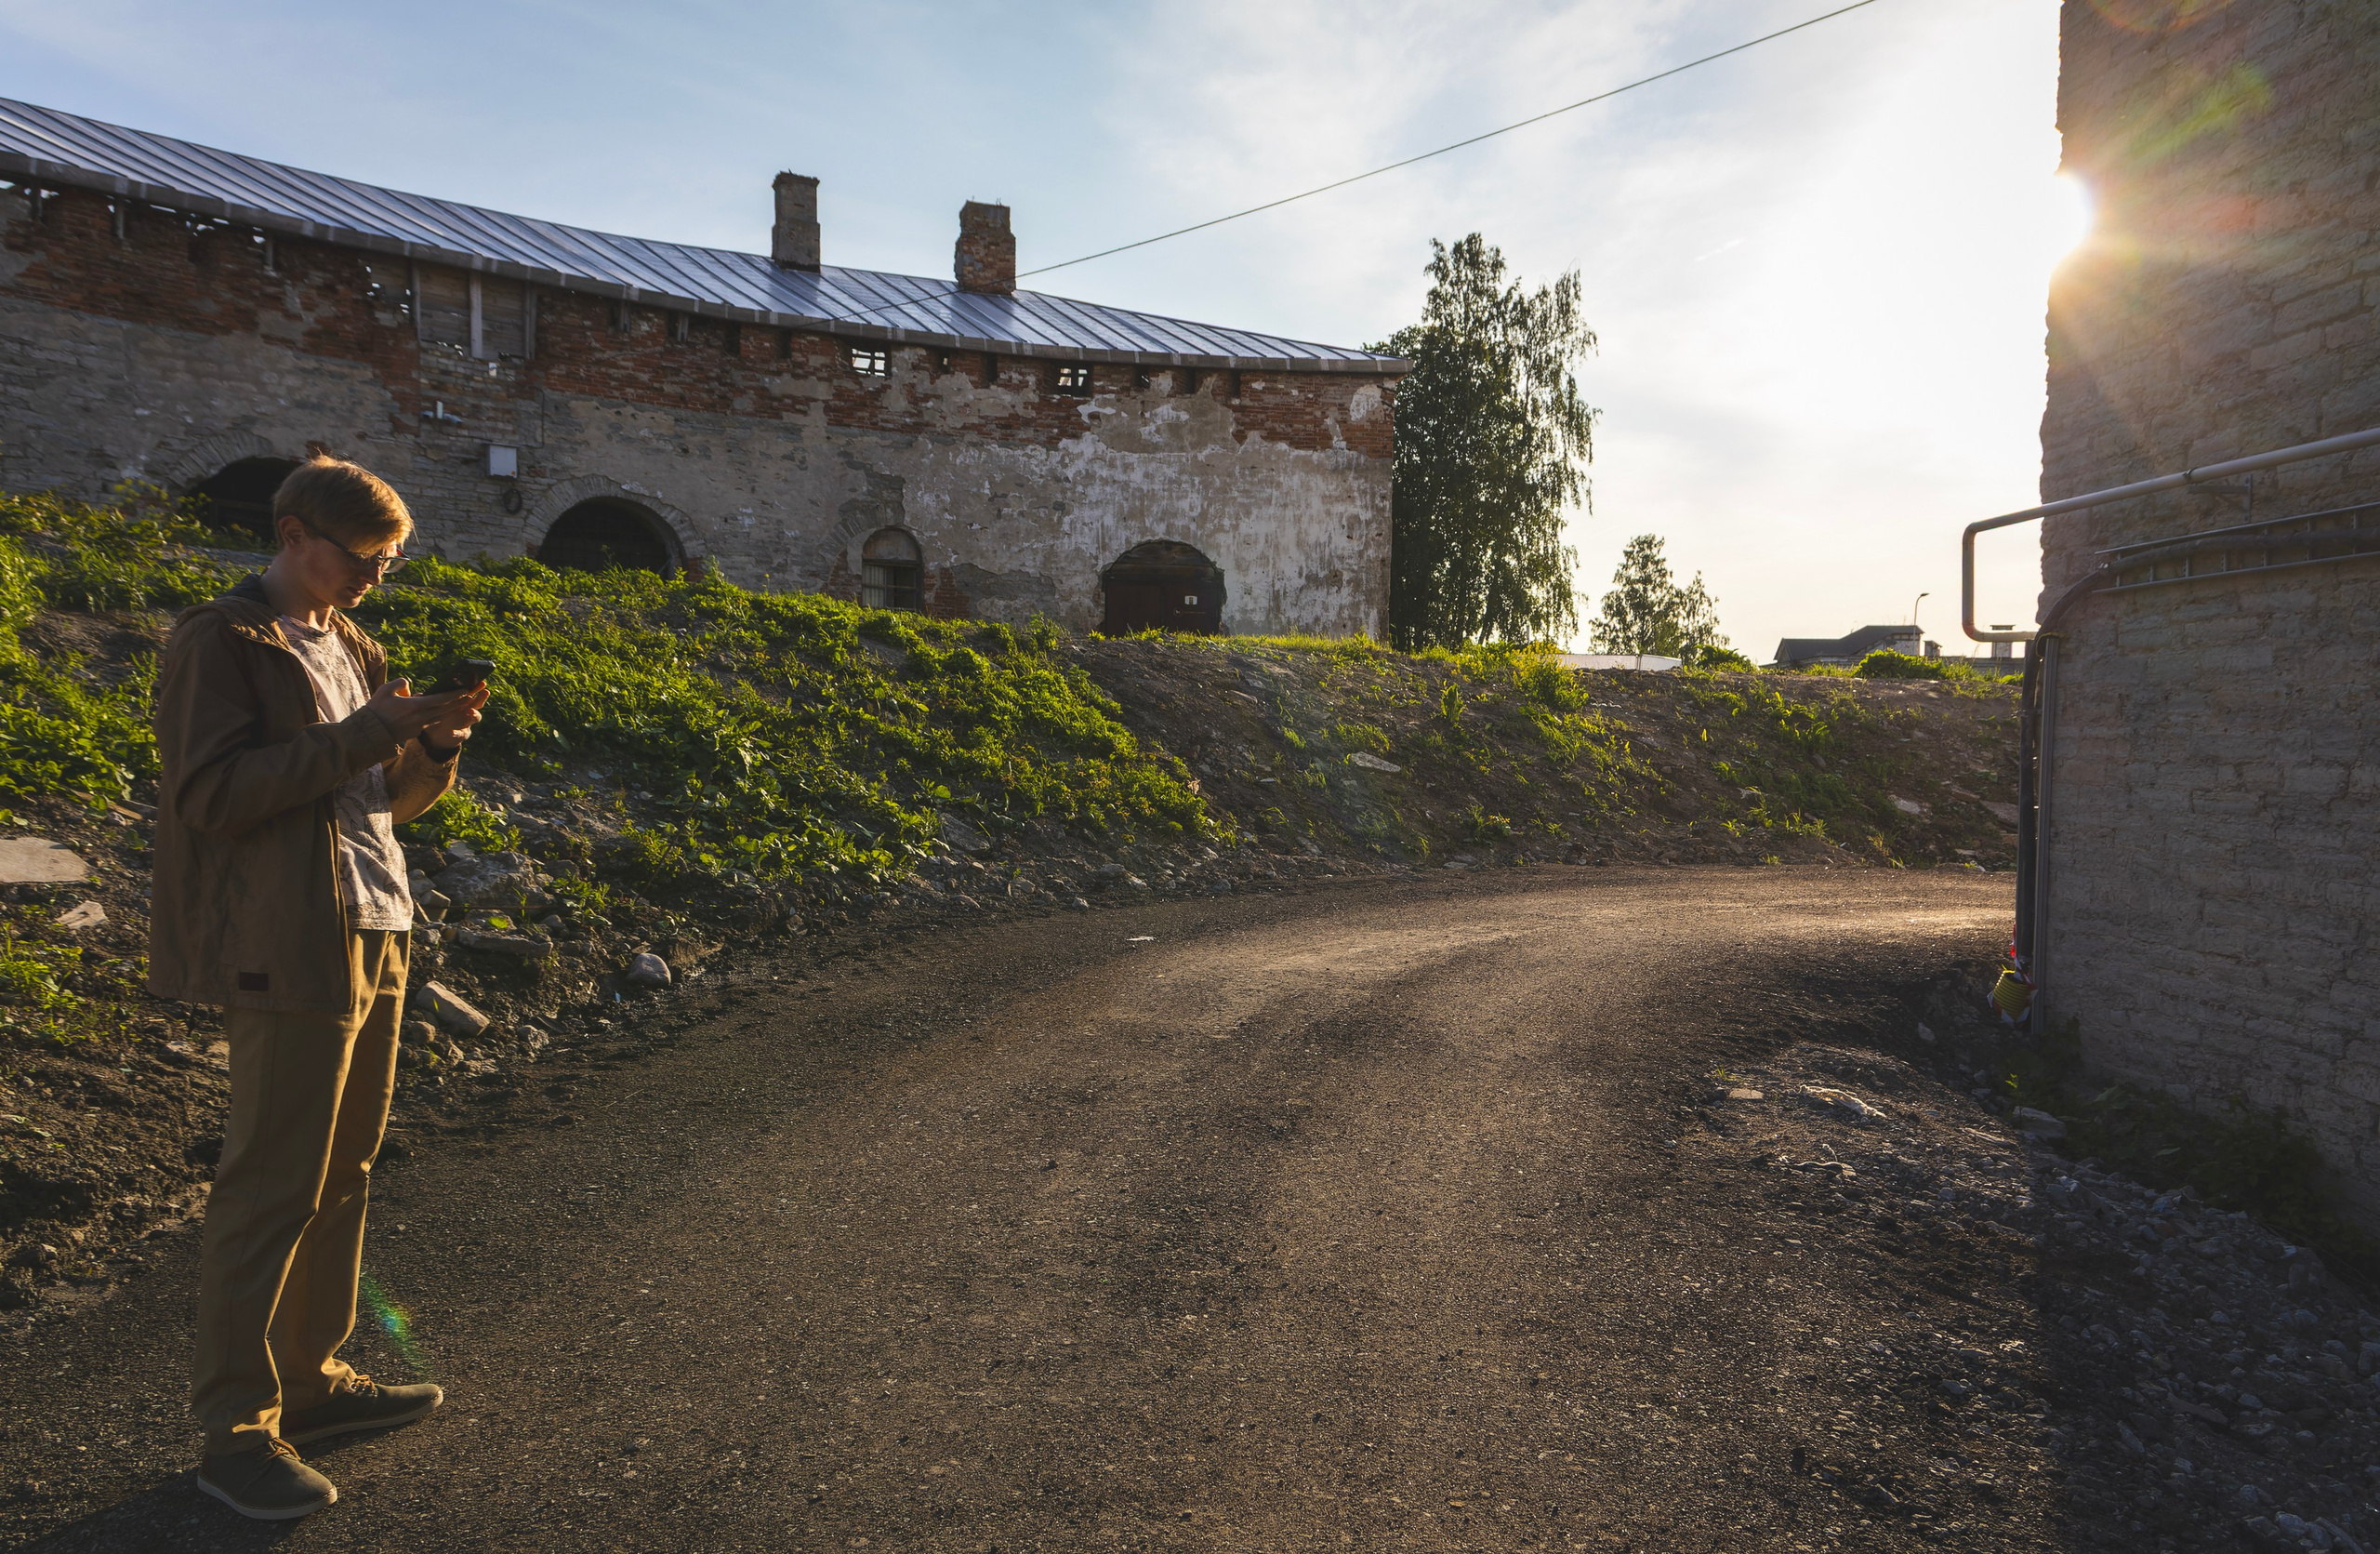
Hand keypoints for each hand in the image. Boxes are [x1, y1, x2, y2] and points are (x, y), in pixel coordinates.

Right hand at [367, 679, 488, 748]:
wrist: (371, 732)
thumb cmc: (376, 709)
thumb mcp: (386, 690)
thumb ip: (400, 684)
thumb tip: (409, 686)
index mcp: (415, 706)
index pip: (440, 699)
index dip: (454, 695)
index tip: (465, 690)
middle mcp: (421, 717)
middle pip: (445, 710)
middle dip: (458, 703)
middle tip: (470, 697)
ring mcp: (419, 726)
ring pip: (439, 717)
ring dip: (450, 711)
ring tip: (460, 704)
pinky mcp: (416, 732)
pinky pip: (430, 723)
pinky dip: (437, 717)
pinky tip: (442, 713)